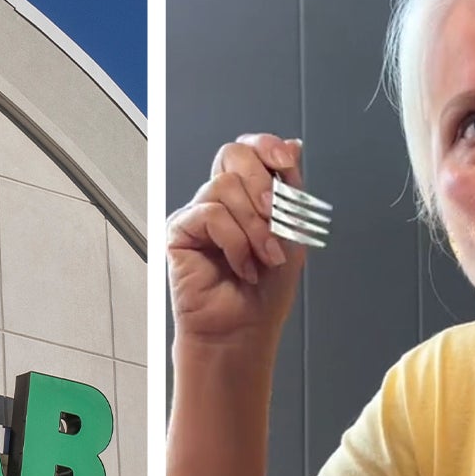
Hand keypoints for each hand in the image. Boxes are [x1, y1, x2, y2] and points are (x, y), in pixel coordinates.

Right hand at [166, 134, 308, 347]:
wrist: (243, 329)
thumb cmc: (264, 293)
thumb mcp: (291, 233)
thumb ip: (289, 189)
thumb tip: (294, 146)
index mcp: (246, 197)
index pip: (248, 150)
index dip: (265, 146)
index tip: (286, 163)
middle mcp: (220, 202)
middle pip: (232, 155)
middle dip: (262, 183)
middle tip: (275, 218)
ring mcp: (198, 215)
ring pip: (224, 186)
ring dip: (254, 226)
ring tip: (264, 257)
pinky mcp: (180, 232)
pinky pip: (210, 215)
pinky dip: (235, 242)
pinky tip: (241, 265)